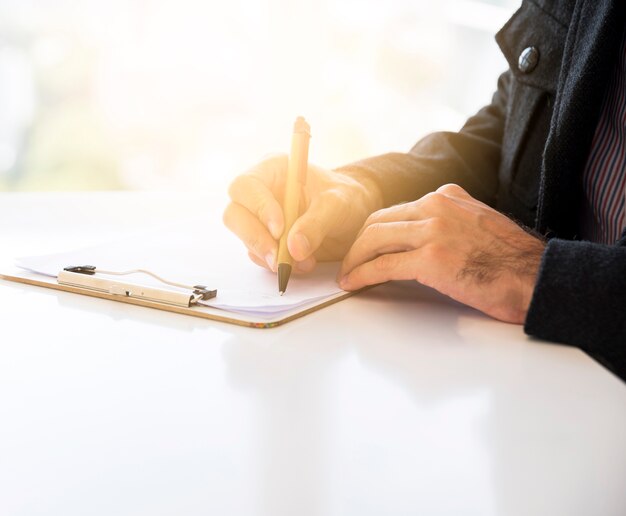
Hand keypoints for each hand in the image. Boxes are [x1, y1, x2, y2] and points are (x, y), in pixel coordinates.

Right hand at [223, 154, 382, 271]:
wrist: (353, 219)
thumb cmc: (346, 200)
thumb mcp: (338, 206)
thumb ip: (316, 224)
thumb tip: (293, 249)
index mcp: (273, 170)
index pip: (246, 186)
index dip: (258, 208)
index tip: (279, 230)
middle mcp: (260, 193)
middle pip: (234, 214)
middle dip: (256, 239)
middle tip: (280, 259)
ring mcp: (259, 218)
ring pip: (245, 239)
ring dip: (271, 256)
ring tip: (306, 262)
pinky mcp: (265, 240)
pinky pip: (258, 256)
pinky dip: (277, 264)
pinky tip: (302, 264)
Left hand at [338, 184, 544, 322]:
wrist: (538, 276)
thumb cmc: (513, 260)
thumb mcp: (480, 222)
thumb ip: (451, 220)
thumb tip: (426, 236)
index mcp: (447, 196)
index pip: (397, 210)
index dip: (375, 230)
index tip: (365, 245)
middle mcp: (437, 206)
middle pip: (378, 221)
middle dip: (358, 244)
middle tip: (350, 262)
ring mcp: (433, 230)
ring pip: (375, 239)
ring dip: (354, 259)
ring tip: (348, 276)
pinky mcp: (431, 258)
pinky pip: (383, 265)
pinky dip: (363, 275)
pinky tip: (355, 284)